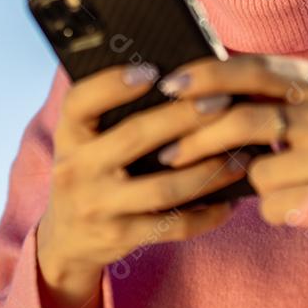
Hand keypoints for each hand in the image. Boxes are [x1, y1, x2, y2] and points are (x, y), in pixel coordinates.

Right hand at [37, 61, 249, 280]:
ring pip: (163, 187)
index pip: (80, 101)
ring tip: (240, 155)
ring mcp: (98, 206)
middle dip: (183, 117)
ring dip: (207, 170)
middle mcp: (77, 168)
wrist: (67, 236)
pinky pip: (172, 225)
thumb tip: (177, 78)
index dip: (113, 84)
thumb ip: (112, 112)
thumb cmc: (90, 169)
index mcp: (68, 134)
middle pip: (134, 137)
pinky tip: (229, 200)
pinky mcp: (120, 236)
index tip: (152, 71)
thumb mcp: (85, 139)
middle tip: (222, 101)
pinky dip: (206, 213)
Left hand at [150, 54, 307, 225]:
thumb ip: (276, 96)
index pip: (257, 69)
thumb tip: (197, 93)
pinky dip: (272, 207)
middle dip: (198, 138)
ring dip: (248, 180)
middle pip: (246, 119)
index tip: (169, 86)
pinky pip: (272, 203)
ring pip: (256, 168)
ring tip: (268, 180)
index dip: (208, 75)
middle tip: (166, 154)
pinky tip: (299, 203)